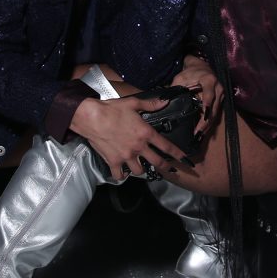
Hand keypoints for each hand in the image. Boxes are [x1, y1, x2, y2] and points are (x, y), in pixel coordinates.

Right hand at [70, 95, 193, 181]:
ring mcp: (126, 156)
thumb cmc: (112, 109)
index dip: (178, 154)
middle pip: (157, 162)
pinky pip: (120, 175)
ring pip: (139, 171)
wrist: (91, 117)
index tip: (185, 160)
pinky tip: (122, 171)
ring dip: (141, 170)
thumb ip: (151, 104)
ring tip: (139, 166)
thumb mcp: (133, 103)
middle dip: (166, 167)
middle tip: (169, 170)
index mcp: (146, 133)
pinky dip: (121, 175)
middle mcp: (139, 147)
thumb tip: (164, 101)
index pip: (167, 146)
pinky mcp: (113, 162)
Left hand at [173, 54, 221, 136]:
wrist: (201, 67)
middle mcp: (218, 89)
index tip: (204, 117)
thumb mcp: (180, 78)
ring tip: (199, 136)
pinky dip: (208, 123)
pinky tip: (202, 132)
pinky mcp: (219, 101)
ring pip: (215, 114)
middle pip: (213, 109)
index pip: (209, 95)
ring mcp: (220, 96)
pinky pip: (214, 114)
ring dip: (207, 126)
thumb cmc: (190, 72)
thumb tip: (164, 101)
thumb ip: (174, 89)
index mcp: (209, 81)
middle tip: (197, 134)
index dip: (206, 105)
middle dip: (206, 123)